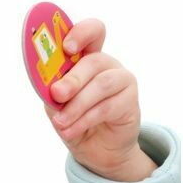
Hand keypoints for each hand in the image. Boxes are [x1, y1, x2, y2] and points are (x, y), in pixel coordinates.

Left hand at [44, 19, 156, 181]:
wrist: (95, 149)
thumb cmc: (74, 119)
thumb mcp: (56, 105)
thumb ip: (53, 92)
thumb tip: (52, 88)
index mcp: (86, 58)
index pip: (92, 33)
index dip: (82, 34)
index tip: (67, 47)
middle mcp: (106, 64)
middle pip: (93, 61)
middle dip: (72, 79)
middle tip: (57, 94)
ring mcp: (122, 80)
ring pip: (101, 85)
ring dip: (77, 105)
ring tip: (61, 122)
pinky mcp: (130, 100)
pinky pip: (107, 107)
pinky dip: (85, 120)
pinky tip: (71, 131)